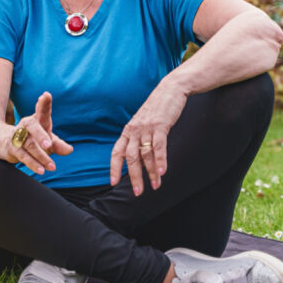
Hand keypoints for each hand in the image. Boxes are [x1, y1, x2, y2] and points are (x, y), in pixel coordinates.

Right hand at [4, 92, 72, 172]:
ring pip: (29, 145)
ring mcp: (17, 136)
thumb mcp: (47, 141)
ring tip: (52, 167)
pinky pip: (23, 156)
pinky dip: (33, 164)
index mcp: (37, 120)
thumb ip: (58, 145)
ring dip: (41, 156)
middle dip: (41, 135)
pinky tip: (42, 170)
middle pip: (32, 127)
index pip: (41, 111)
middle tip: (49, 145)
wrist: (5, 143)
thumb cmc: (32, 140)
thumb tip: (69, 149)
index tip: (46, 95)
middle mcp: (26, 126)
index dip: (44, 103)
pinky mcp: (12, 148)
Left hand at [110, 81, 186, 195]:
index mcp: (127, 131)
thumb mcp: (142, 124)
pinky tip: (163, 172)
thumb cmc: (157, 110)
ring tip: (155, 186)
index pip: (117, 153)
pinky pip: (159, 146)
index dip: (114, 168)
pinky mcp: (160, 126)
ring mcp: (146, 128)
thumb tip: (138, 157)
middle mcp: (134, 131)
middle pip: (131, 158)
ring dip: (151, 172)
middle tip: (137, 192)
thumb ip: (138, 138)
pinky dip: (161, 160)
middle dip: (134, 177)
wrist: (170, 90)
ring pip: (146, 155)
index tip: (113, 182)